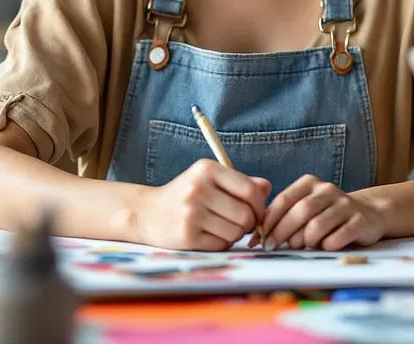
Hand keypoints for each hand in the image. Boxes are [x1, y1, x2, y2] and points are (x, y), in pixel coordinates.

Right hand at [137, 159, 270, 250]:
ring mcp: (191, 213)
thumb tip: (267, 187)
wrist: (146, 213)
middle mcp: (198, 188)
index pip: (249, 190)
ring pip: (235, 232)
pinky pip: (221, 245)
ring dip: (235, 234)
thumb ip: (240, 182)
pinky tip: (209, 235)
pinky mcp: (187, 236)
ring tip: (222, 227)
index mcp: (207, 169)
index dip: (260, 205)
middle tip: (240, 224)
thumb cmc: (185, 195)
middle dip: (249, 224)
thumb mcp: (209, 179)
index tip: (257, 212)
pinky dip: (221, 243)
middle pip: (245, 214)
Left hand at [258, 175, 383, 250]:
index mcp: (309, 183)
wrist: (368, 213)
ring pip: (317, 226)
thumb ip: (285, 216)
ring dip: (305, 241)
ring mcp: (345, 204)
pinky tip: (325, 246)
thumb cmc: (327, 214)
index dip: (269, 221)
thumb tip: (259, 237)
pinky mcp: (359, 221)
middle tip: (273, 248)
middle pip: (300, 211)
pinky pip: (337, 238)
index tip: (259, 239)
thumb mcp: (305, 207)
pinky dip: (326, 246)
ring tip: (303, 246)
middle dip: (282, 232)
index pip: (284, 200)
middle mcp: (327, 189)